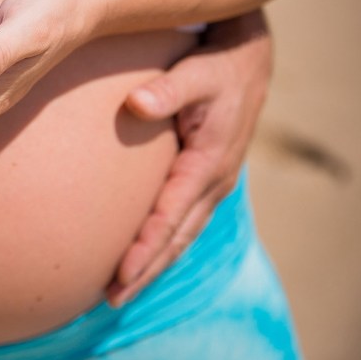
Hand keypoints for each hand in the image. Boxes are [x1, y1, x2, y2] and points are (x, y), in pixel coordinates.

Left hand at [106, 9, 271, 306]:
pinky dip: (167, 243)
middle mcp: (214, 181)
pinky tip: (146, 254)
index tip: (119, 274)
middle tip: (112, 299)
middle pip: (176, 239)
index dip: (144, 249)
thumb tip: (135, 103)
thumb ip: (166, 90)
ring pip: (183, 235)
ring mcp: (214, 183)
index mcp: (207, 164)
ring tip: (123, 289)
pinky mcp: (208, 178)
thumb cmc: (216, 66)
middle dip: (146, 271)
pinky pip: (186, 221)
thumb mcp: (194, 73)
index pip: (170, 217)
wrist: (247, 60)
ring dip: (155, 263)